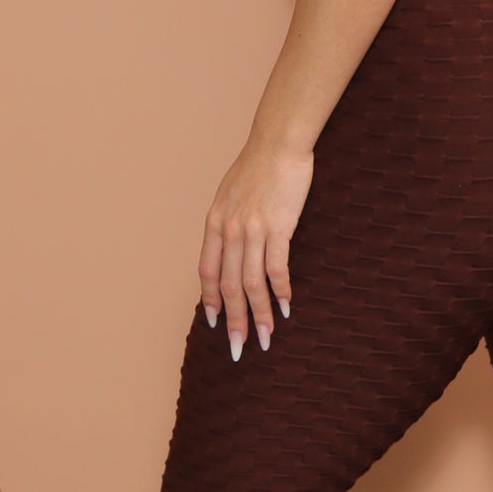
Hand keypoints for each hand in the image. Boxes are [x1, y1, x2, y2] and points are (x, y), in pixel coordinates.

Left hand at [198, 133, 313, 359]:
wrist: (278, 143)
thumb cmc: (258, 165)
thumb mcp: (230, 193)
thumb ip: (228, 220)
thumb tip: (230, 244)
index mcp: (214, 223)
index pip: (207, 272)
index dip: (211, 300)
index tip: (215, 323)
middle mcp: (229, 230)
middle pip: (229, 286)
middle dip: (233, 321)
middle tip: (238, 348)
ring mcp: (252, 230)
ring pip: (252, 283)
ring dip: (258, 315)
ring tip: (265, 337)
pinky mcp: (278, 227)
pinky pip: (276, 268)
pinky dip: (280, 291)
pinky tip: (285, 306)